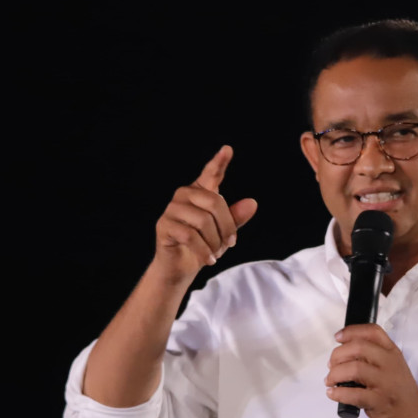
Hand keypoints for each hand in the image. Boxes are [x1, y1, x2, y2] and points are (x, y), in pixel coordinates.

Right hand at [152, 146, 257, 283]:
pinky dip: (204, 251)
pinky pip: (191, 236)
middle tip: (230, 244)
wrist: (180, 267)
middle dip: (227, 227)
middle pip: (214, 202)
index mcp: (200, 192)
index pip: (211, 174)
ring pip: (203, 221)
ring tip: (216, 253)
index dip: (219, 162)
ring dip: (215, 242)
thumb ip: (236, 217)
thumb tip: (252, 203)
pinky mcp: (164, 225)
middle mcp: (184, 195)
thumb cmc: (203, 245)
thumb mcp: (224, 233)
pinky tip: (209, 260)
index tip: (228, 149)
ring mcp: (172, 209)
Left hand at [325, 324, 417, 417]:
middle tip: (331, 366)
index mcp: (392, 353)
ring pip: (354, 369)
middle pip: (358, 347)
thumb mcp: (393, 369)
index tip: (338, 337)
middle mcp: (390, 365)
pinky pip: (354, 394)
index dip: (351, 331)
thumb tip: (343, 353)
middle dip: (337, 355)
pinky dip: (338, 393)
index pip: (372, 332)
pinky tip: (333, 394)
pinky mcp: (380, 402)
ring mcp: (386, 383)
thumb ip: (375, 358)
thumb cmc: (399, 395)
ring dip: (335, 374)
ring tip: (331, 381)